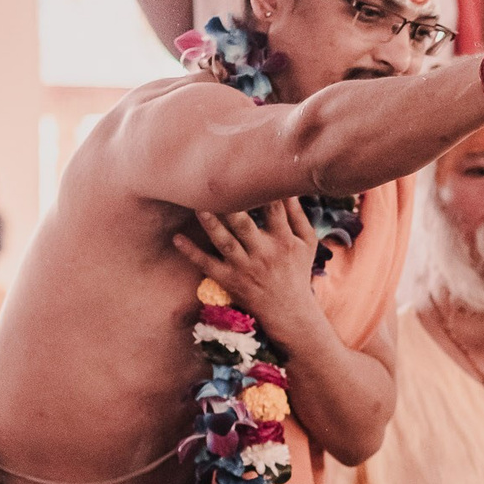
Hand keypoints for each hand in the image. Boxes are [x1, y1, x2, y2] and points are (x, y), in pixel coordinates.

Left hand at [174, 199, 323, 348]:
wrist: (290, 313)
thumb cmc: (297, 271)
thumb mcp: (307, 243)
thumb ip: (298, 215)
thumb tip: (289, 187)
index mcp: (284, 240)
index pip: (273, 209)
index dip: (261, 189)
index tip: (248, 169)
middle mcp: (264, 253)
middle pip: (245, 225)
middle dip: (231, 206)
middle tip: (215, 184)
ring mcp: (245, 268)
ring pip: (225, 243)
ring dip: (210, 225)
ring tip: (197, 206)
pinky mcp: (229, 281)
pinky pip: (207, 265)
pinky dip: (191, 253)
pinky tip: (177, 238)